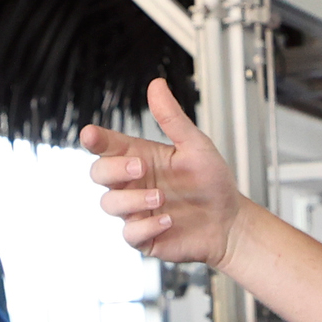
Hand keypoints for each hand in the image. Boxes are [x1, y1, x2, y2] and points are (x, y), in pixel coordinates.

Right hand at [82, 78, 248, 270]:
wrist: (229, 221)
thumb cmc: (211, 182)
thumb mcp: (195, 146)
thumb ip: (172, 118)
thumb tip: (156, 85)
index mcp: (139, 157)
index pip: (107, 146)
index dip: (96, 140)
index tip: (91, 135)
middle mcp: (132, 184)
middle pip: (98, 173)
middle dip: (115, 169)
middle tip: (142, 167)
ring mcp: (135, 211)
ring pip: (109, 204)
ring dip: (133, 199)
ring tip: (162, 197)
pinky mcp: (143, 237)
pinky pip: (129, 234)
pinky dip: (147, 226)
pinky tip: (168, 220)